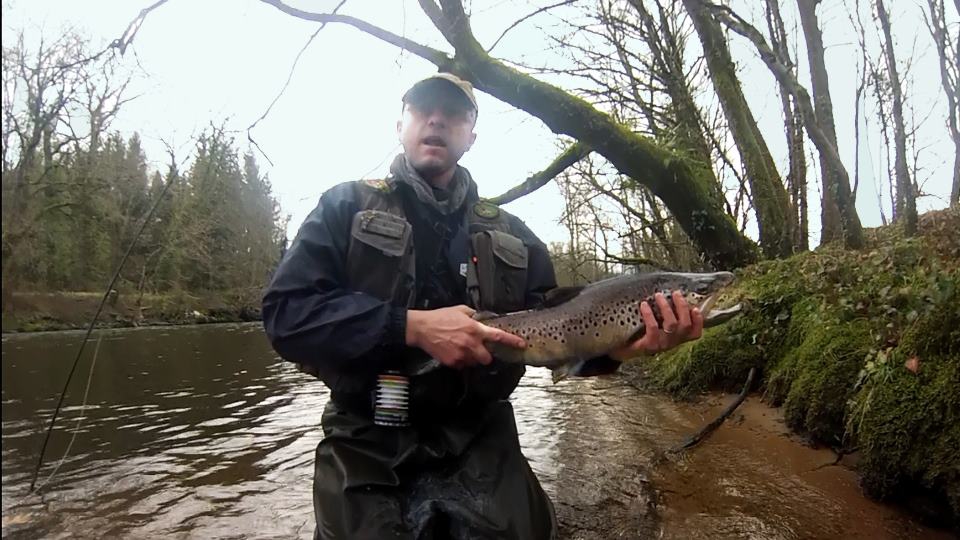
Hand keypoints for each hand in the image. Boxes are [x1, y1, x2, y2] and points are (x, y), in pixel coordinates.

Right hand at [406, 305, 525, 368]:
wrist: (422, 328)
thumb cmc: (440, 318)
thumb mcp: (460, 310)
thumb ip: (474, 315)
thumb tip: (481, 317)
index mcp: (475, 329)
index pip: (498, 336)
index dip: (511, 341)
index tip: (521, 344)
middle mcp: (470, 343)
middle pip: (487, 358)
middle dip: (485, 355)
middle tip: (478, 349)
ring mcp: (461, 354)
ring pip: (474, 362)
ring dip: (471, 357)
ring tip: (461, 348)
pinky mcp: (452, 362)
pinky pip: (462, 365)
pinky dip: (460, 360)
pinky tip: (453, 351)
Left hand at [609, 291, 703, 361]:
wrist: (620, 348)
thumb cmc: (640, 331)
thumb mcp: (656, 323)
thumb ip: (666, 312)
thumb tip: (672, 293)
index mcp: (677, 337)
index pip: (695, 333)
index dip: (699, 321)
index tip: (695, 308)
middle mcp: (672, 343)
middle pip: (685, 325)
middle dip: (682, 306)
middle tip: (675, 293)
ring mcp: (661, 345)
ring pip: (671, 325)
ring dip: (666, 307)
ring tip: (658, 295)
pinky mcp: (648, 346)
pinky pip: (653, 328)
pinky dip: (649, 314)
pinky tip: (643, 305)